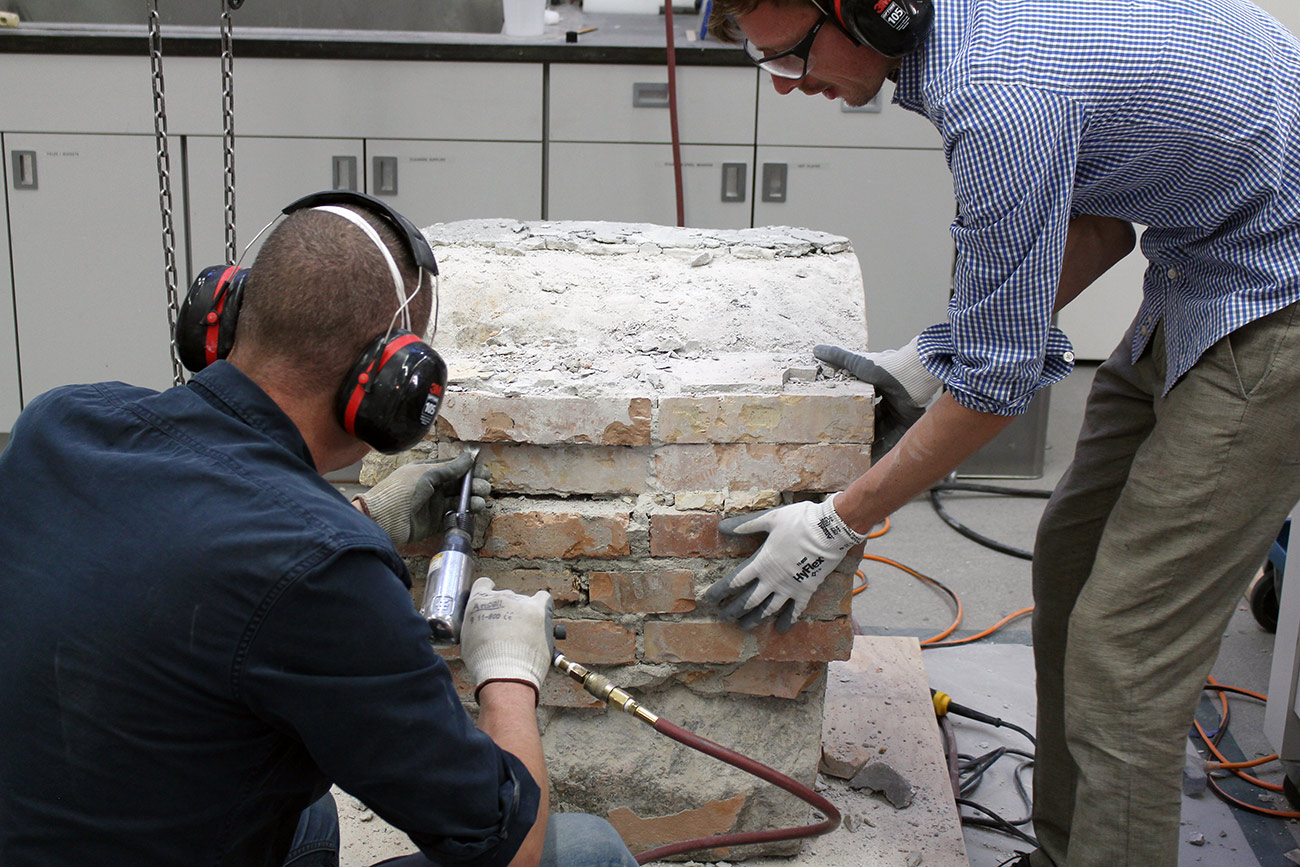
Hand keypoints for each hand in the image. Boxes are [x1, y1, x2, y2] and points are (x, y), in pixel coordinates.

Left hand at [354, 450, 490, 545]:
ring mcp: (434, 505)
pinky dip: (464, 514)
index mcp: (429, 472)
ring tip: (478, 501)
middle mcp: (433, 487)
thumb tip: (470, 456)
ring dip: (472, 499)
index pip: (455, 468)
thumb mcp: (426, 474)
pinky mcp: (435, 522)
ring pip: (460, 500)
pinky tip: (471, 511)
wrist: (383, 518)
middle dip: (474, 485)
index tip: (483, 472)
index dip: (470, 470)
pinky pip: (454, 517)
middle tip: (482, 487)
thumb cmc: (401, 490)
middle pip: (460, 485)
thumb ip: (450, 468)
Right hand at [460, 577, 554, 702]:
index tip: (492, 601)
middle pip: (505, 596)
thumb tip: (480, 626)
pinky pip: (543, 599)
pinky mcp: (538, 610)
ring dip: (524, 614)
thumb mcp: (467, 640)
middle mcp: (499, 597)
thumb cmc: (485, 663)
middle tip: (508, 631)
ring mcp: (520, 602)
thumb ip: (474, 625)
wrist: (505, 673)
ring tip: (525, 636)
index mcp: (478, 601)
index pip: (483, 584)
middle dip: (507, 611)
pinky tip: (541, 617)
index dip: (488, 591)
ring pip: (523, 602)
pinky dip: (543, 606)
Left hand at [704, 497, 864, 631]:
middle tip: (723, 618)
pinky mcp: (806, 591)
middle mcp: (773, 580)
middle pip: (748, 600)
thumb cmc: (798, 521)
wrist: (829, 530)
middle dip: (734, 610)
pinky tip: (781, 629)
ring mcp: (790, 588)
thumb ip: (744, 525)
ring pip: (768, 609)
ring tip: (744, 627)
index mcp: (761, 562)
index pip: (734, 581)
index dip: (720, 591)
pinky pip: (795, 611)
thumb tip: (721, 527)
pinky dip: (788, 620)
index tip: (709, 600)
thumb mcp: (769, 519)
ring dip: (754, 619)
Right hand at [814, 336, 942, 460]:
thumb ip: (839, 358)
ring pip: (882, 429)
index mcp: (879, 384)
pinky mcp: (907, 422)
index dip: (853, 407)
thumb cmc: (887, 366)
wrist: (913, 374)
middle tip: (845, 437)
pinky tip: (871, 457)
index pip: (864, 398)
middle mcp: (890, 398)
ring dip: (870, 439)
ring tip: (854, 450)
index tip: (839, 417)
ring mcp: (899, 411)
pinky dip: (883, 447)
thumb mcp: (858, 363)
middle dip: (861, 426)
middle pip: (873, 416)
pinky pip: (894, 438)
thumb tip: (817, 349)